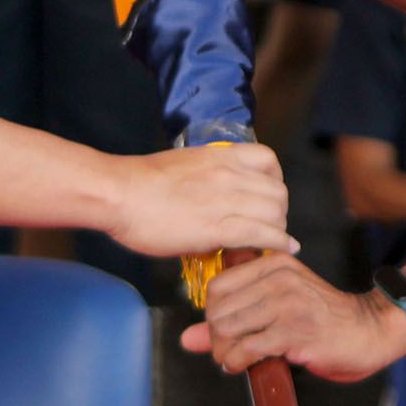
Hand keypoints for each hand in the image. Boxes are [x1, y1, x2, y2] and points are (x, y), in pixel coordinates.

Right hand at [107, 146, 293, 258]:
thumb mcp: (183, 167)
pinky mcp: (218, 227)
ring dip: (278, 229)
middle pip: (277, 191)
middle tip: (269, 226)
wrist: (119, 193)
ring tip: (271, 241)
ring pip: (275, 212)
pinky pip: (263, 234)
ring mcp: (226, 199)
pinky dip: (279, 243)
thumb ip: (207, 179)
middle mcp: (229, 174)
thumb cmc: (140, 182)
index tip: (268, 196)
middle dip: (279, 211)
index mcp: (220, 156)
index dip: (275, 180)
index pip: (268, 160)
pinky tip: (285, 249)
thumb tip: (215, 199)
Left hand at [177, 253, 405, 379]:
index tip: (224, 332)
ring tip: (236, 360)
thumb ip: (232, 320)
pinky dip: (237, 362)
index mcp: (274, 265)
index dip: (211, 315)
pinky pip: (247, 348)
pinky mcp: (295, 330)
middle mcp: (279, 278)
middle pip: (218, 310)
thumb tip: (186, 338)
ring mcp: (287, 303)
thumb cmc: (325, 320)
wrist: (371, 330)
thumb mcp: (278, 310)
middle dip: (215, 338)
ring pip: (227, 329)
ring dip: (224, 353)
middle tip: (228, 352)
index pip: (217, 287)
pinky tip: (245, 365)